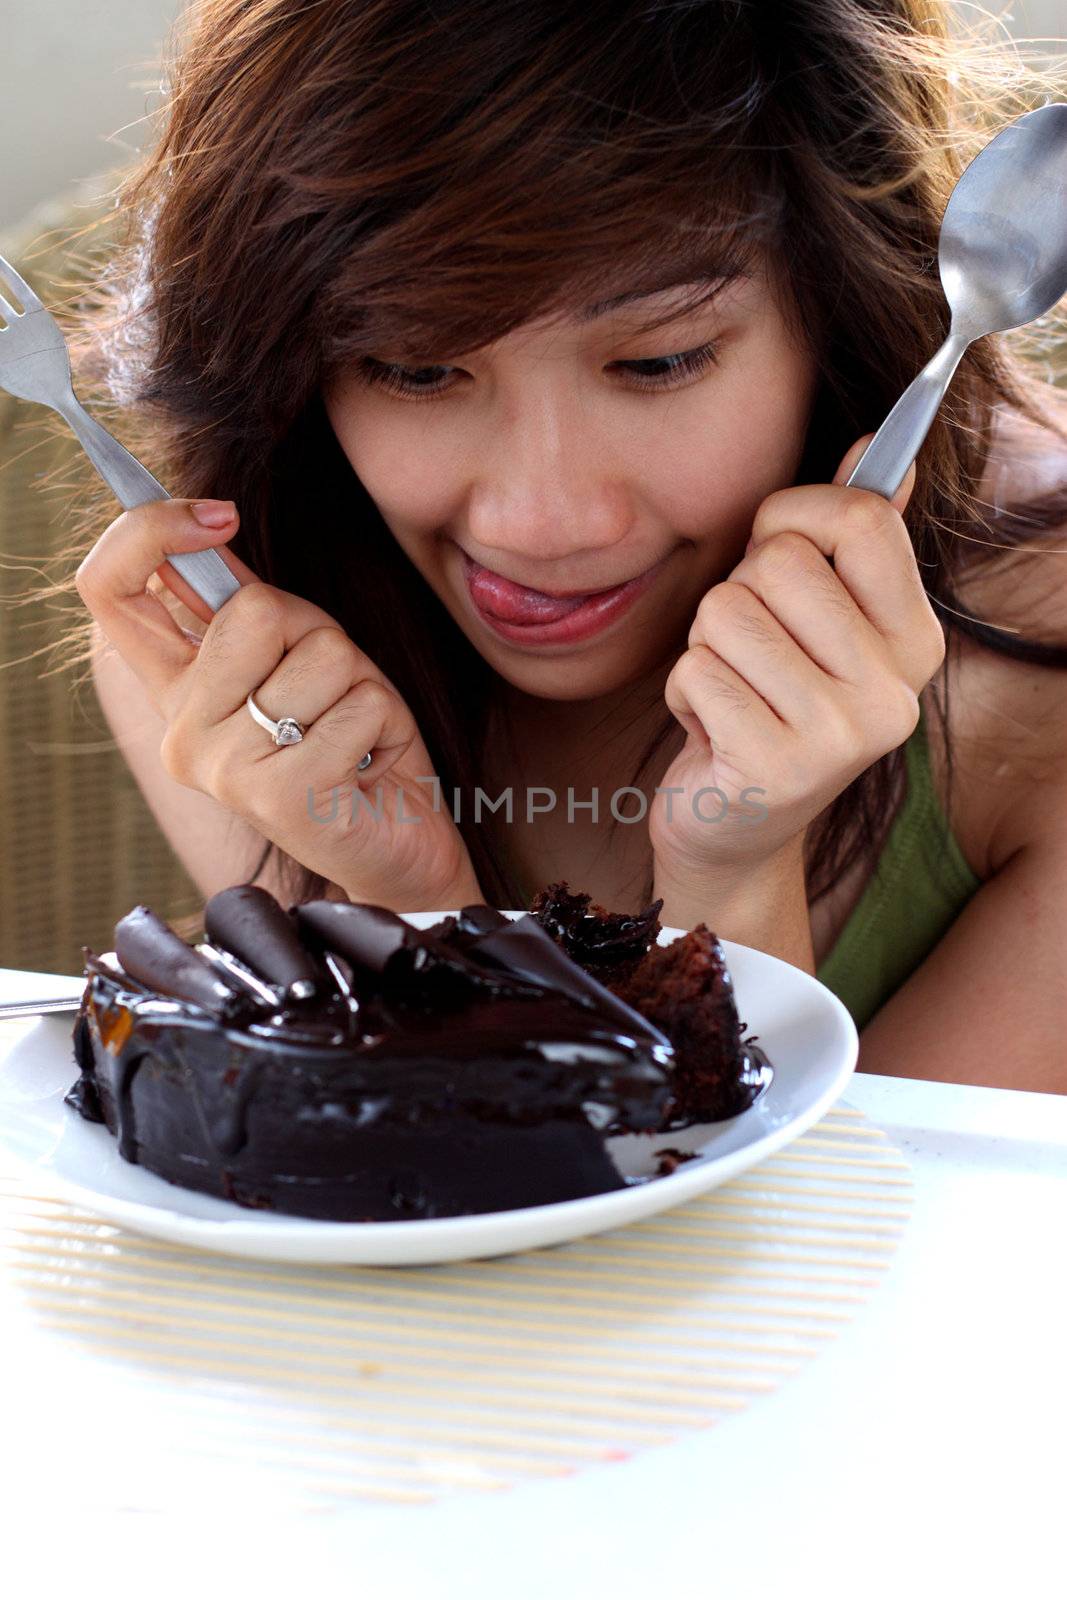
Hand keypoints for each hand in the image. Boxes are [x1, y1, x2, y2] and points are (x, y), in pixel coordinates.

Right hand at [76, 497, 482, 910]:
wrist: (397, 841)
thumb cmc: (351, 742)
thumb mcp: (298, 655)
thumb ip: (250, 604)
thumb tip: (208, 525)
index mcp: (174, 690)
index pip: (108, 589)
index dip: (150, 530)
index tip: (219, 516)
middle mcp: (182, 733)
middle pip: (253, 608)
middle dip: (318, 632)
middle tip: (330, 688)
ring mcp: (225, 771)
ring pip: (319, 653)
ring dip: (358, 681)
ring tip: (351, 728)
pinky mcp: (283, 800)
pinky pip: (356, 704)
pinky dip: (381, 720)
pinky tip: (366, 761)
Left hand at [649, 435, 945, 886]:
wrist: (735, 830)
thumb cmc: (768, 704)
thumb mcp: (815, 623)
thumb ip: (848, 540)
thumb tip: (873, 449)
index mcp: (915, 640)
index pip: (860, 518)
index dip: (790, 517)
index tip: (772, 553)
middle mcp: (894, 691)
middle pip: (778, 562)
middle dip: (736, 595)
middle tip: (750, 655)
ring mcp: (841, 737)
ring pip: (725, 612)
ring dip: (704, 647)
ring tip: (732, 693)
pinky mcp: (777, 770)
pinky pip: (693, 671)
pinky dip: (684, 693)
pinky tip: (712, 732)